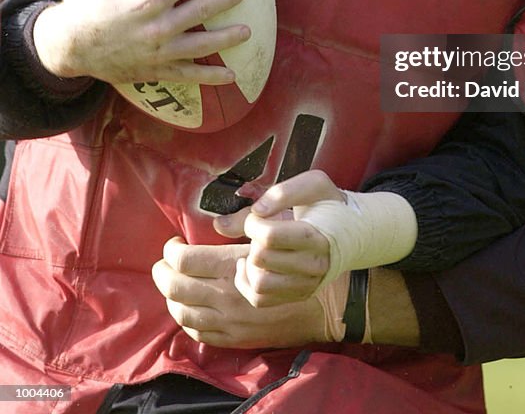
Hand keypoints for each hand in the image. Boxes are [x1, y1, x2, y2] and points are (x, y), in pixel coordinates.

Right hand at [32, 0, 250, 83]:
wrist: (71, 44)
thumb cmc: (92, 2)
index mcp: (147, 0)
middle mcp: (157, 27)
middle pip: (201, 11)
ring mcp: (159, 52)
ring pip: (202, 45)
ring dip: (227, 38)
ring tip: (248, 30)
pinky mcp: (156, 71)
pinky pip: (189, 75)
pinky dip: (211, 77)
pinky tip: (231, 75)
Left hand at [151, 236, 324, 347]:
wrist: (327, 300)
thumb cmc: (303, 258)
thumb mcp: (280, 225)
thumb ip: (245, 221)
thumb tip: (216, 225)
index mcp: (236, 265)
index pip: (185, 260)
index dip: (172, 249)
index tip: (175, 242)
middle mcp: (228, 296)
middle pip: (175, 287)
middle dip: (163, 271)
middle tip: (166, 261)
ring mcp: (231, 321)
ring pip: (182, 313)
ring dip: (170, 295)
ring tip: (173, 281)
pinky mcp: (237, 338)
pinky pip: (199, 333)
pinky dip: (186, 319)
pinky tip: (189, 305)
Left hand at [214, 170, 343, 307]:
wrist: (356, 233)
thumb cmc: (332, 206)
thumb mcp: (314, 185)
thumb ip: (280, 193)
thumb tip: (251, 212)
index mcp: (317, 236)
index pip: (270, 237)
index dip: (253, 222)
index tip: (259, 215)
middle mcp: (314, 266)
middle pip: (261, 259)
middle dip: (253, 240)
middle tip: (262, 230)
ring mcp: (307, 285)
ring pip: (259, 284)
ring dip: (250, 264)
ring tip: (259, 248)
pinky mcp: (299, 295)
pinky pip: (260, 300)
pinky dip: (247, 283)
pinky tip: (252, 266)